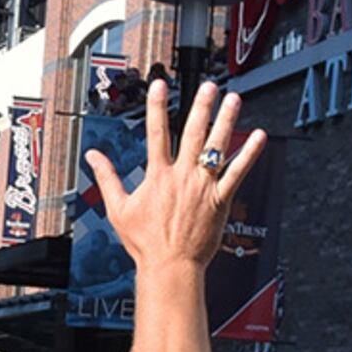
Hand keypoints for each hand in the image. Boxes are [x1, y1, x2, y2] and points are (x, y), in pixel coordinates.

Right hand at [78, 75, 264, 286]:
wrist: (170, 266)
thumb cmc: (146, 242)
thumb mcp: (118, 209)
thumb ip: (107, 178)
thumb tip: (93, 157)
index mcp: (158, 176)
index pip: (156, 132)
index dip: (156, 106)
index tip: (160, 86)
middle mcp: (182, 176)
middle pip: (193, 133)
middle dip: (200, 106)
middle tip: (207, 87)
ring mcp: (203, 186)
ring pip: (217, 146)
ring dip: (226, 120)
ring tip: (233, 99)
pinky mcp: (221, 199)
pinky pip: (238, 172)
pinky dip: (249, 154)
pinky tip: (259, 137)